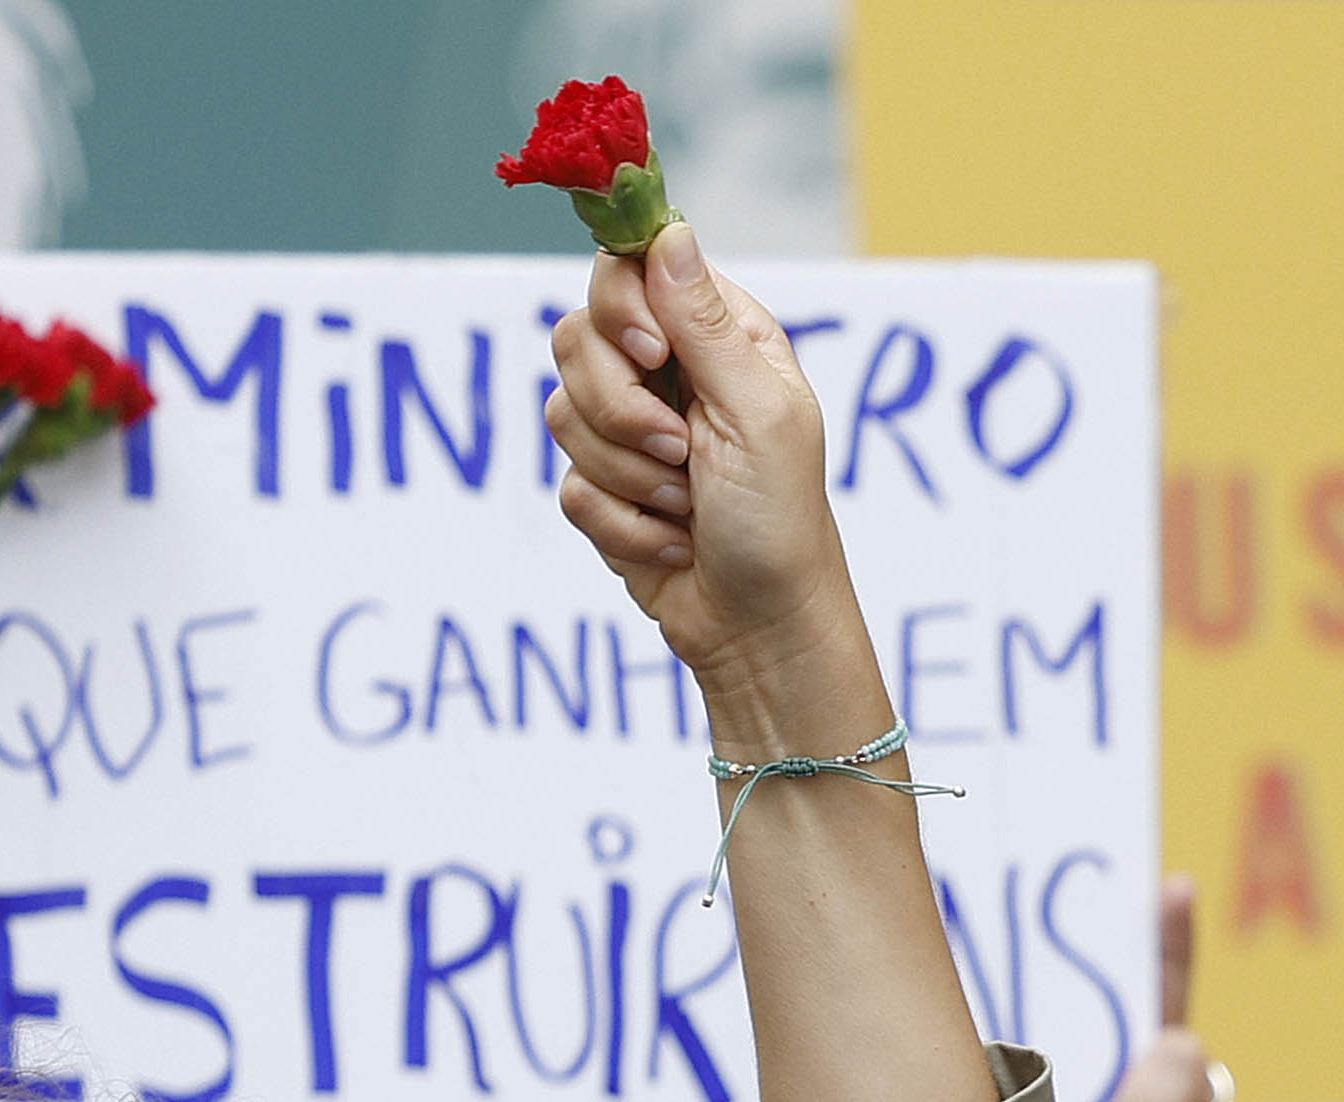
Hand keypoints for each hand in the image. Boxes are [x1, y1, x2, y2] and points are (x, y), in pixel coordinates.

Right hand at [546, 229, 881, 736]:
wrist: (760, 629)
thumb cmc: (780, 520)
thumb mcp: (758, 413)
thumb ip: (707, 324)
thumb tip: (669, 230)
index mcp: (717, 334)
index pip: (628, 269)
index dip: (622, 306)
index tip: (651, 355)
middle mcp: (667, 371)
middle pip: (577, 336)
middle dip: (622, 408)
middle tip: (682, 451)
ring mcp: (629, 428)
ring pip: (562, 412)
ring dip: (629, 474)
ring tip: (686, 504)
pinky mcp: (604, 486)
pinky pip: (568, 483)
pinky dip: (621, 522)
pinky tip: (671, 541)